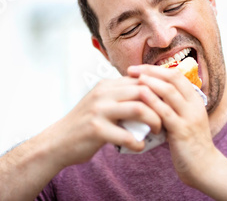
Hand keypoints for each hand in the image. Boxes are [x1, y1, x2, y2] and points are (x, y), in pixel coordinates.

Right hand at [44, 77, 161, 168]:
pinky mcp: (96, 129)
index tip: (169, 102)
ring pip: (139, 108)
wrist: (57, 142)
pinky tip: (140, 147)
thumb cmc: (85, 124)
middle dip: (160, 104)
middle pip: (143, 90)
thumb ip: (121, 97)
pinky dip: (138, 143)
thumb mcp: (101, 103)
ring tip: (158, 130)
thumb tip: (149, 95)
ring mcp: (99, 110)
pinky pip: (126, 135)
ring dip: (154, 121)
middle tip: (168, 117)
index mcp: (107, 85)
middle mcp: (103, 93)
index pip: (140, 80)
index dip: (158, 90)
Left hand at [127, 65, 220, 186]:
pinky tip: (140, 95)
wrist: (206, 168)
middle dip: (150, 71)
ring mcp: (189, 117)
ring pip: (169, 91)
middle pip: (173, 78)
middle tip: (131, 69)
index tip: (139, 68)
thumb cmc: (190, 145)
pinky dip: (152, 101)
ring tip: (134, 77)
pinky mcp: (182, 131)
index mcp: (195, 100)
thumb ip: (173, 107)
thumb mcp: (184, 120)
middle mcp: (194, 105)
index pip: (176, 75)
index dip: (156, 69)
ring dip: (150, 82)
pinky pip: (166, 112)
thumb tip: (151, 95)